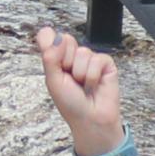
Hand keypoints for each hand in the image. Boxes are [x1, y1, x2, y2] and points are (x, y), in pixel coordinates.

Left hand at [37, 24, 125, 155]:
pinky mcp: (106, 64)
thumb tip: (55, 35)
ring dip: (81, 73)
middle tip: (71, 79)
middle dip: (66, 62)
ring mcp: (89, 59)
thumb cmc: (71, 104)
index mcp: (56, 59)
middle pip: (66, 39)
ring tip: (83, 85)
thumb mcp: (53, 81)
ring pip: (83, 52)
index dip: (51, 45)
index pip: (48, 36)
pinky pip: (98, 59)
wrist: (91, 120)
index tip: (54, 62)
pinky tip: (94, 85)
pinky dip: (93, 76)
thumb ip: (50, 57)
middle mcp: (72, 56)